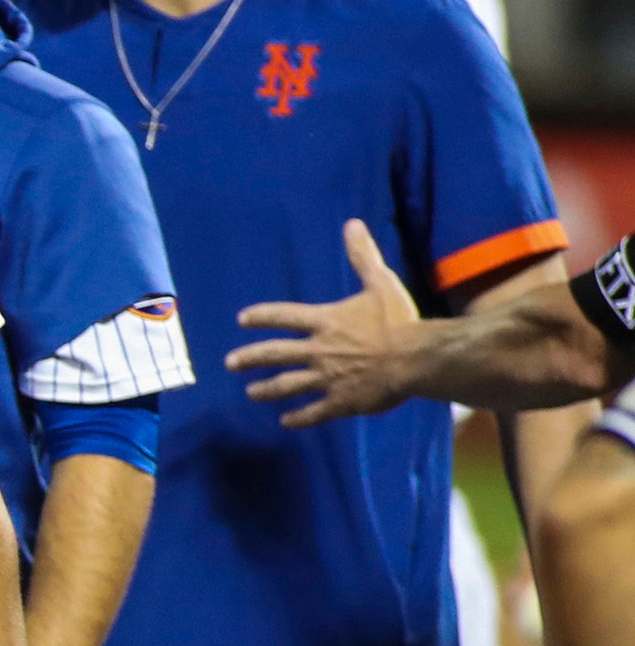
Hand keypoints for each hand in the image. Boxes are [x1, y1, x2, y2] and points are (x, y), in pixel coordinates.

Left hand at [228, 219, 425, 426]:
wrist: (416, 358)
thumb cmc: (399, 320)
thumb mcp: (380, 283)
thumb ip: (362, 256)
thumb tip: (352, 224)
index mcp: (325, 321)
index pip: (283, 316)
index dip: (261, 316)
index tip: (242, 319)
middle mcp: (318, 350)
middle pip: (274, 353)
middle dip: (249, 358)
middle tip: (230, 363)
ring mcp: (326, 378)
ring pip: (287, 386)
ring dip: (267, 390)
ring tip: (251, 393)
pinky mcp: (340, 401)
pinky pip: (313, 412)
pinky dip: (298, 418)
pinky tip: (285, 422)